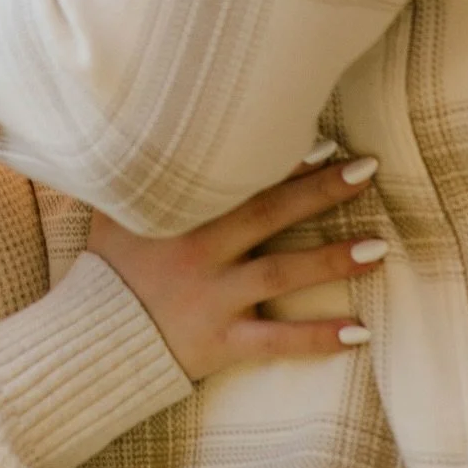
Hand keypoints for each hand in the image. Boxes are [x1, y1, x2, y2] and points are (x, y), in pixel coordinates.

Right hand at [87, 155, 383, 380]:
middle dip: (319, 192)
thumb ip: (126, 175)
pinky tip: (360, 333)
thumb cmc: (106, 269)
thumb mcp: (109, 212)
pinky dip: (318, 338)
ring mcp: (215, 298)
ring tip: (378, 247)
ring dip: (331, 260)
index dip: (281, 159)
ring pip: (281, 275)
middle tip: (366, 170)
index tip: (324, 142)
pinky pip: (277, 342)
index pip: (239, 180)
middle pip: (269, 215)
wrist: (89, 338)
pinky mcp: (222, 342)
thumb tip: (123, 125)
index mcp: (179, 215)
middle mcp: (202, 252)